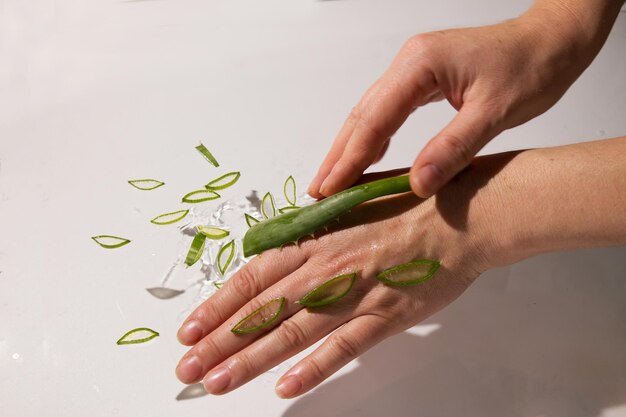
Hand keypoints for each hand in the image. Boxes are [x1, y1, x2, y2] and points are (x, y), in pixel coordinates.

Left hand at [175, 165, 500, 397]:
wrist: (459, 213)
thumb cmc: (407, 202)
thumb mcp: (350, 200)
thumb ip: (314, 224)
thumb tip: (282, 236)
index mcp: (315, 238)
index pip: (253, 277)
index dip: (218, 304)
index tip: (189, 327)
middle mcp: (326, 268)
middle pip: (262, 310)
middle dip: (220, 340)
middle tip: (187, 366)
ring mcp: (355, 294)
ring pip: (292, 332)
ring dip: (251, 360)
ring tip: (217, 382)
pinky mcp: (386, 317)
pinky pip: (343, 347)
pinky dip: (313, 368)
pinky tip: (284, 387)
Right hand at [308, 0, 621, 198]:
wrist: (552, 39)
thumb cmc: (532, 67)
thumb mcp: (494, 113)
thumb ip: (452, 148)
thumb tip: (416, 185)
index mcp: (421, 66)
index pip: (375, 119)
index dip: (350, 158)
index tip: (331, 189)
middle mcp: (408, 64)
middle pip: (361, 114)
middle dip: (338, 155)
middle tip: (318, 191)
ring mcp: (412, 69)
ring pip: (369, 113)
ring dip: (349, 148)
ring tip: (331, 180)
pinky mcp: (421, 79)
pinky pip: (386, 111)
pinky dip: (371, 138)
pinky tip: (364, 159)